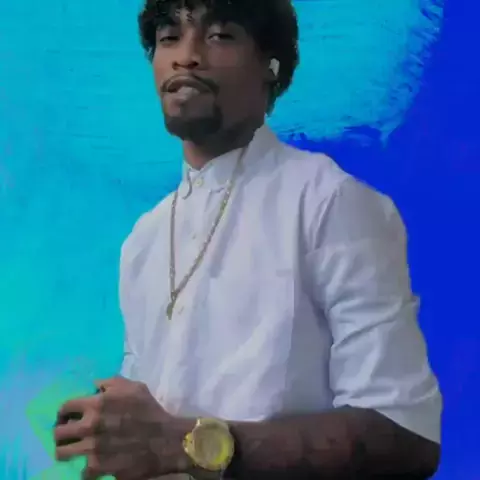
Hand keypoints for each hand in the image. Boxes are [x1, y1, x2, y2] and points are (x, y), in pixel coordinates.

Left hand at [54, 376, 193, 479]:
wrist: (164, 440)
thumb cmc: (149, 410)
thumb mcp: (134, 387)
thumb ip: (110, 383)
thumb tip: (94, 386)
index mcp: (96, 404)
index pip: (65, 407)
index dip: (64, 412)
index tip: (67, 416)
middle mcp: (89, 426)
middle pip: (57, 432)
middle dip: (61, 432)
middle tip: (68, 434)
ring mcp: (91, 449)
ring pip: (62, 453)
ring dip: (66, 451)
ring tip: (74, 450)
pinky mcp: (98, 468)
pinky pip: (80, 470)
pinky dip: (84, 467)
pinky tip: (92, 463)